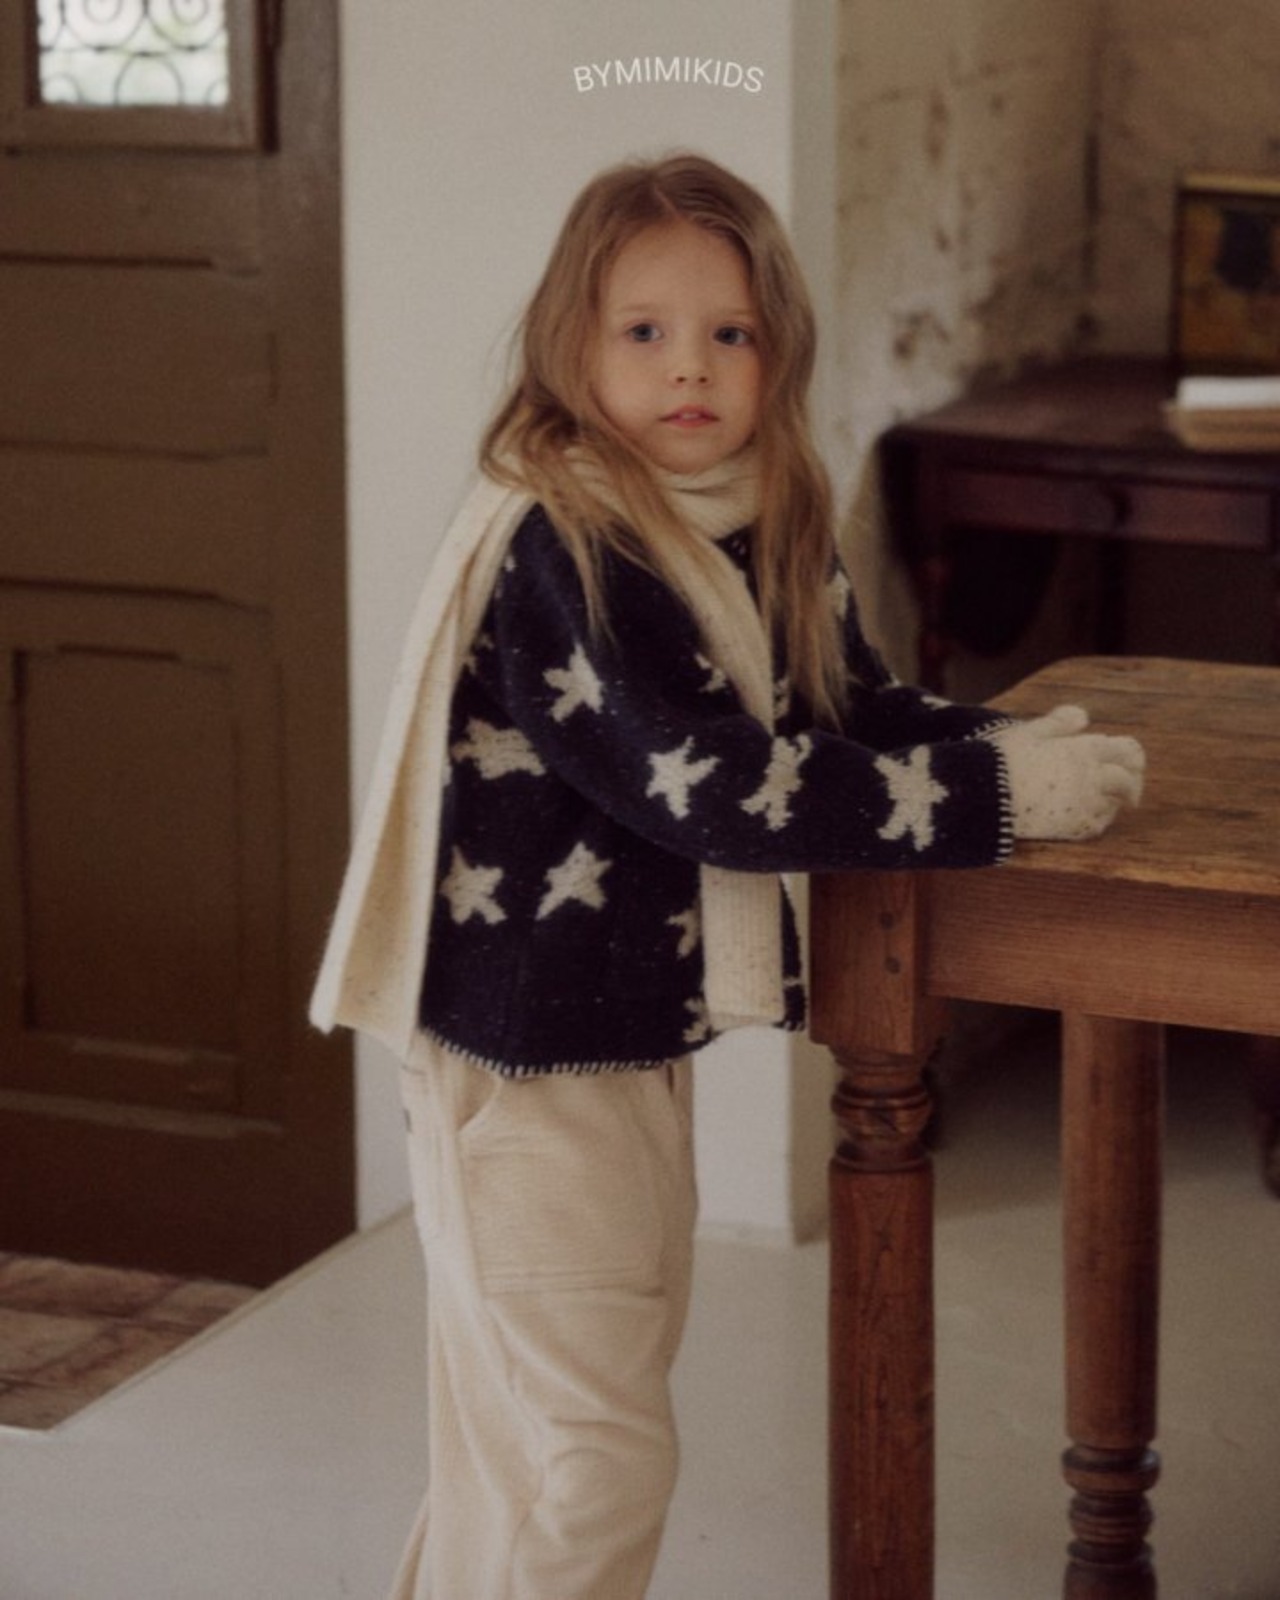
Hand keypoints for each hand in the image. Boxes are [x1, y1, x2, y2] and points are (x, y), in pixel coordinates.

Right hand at [985, 704, 1145, 840]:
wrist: (985, 797)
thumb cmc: (1003, 758)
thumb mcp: (1029, 732)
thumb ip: (1059, 723)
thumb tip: (1083, 717)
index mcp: (1086, 749)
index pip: (1129, 751)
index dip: (1132, 757)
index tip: (1130, 763)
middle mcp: (1094, 777)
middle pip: (1129, 781)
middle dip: (1131, 783)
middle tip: (1127, 789)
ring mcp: (1087, 805)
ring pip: (1116, 804)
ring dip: (1114, 801)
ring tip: (1104, 801)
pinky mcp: (1075, 828)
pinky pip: (1099, 824)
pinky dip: (1099, 818)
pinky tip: (1086, 814)